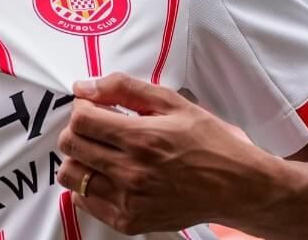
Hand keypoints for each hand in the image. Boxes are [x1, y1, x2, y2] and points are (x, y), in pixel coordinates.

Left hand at [55, 72, 283, 234]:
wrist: (236, 186)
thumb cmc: (208, 141)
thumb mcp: (172, 102)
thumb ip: (125, 88)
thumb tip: (84, 86)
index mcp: (141, 138)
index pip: (81, 120)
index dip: (82, 108)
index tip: (94, 108)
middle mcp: (131, 172)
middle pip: (70, 146)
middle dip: (78, 130)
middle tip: (97, 128)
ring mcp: (129, 200)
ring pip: (71, 175)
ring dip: (79, 158)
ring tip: (100, 152)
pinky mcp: (130, 221)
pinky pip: (84, 202)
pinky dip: (88, 185)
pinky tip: (109, 174)